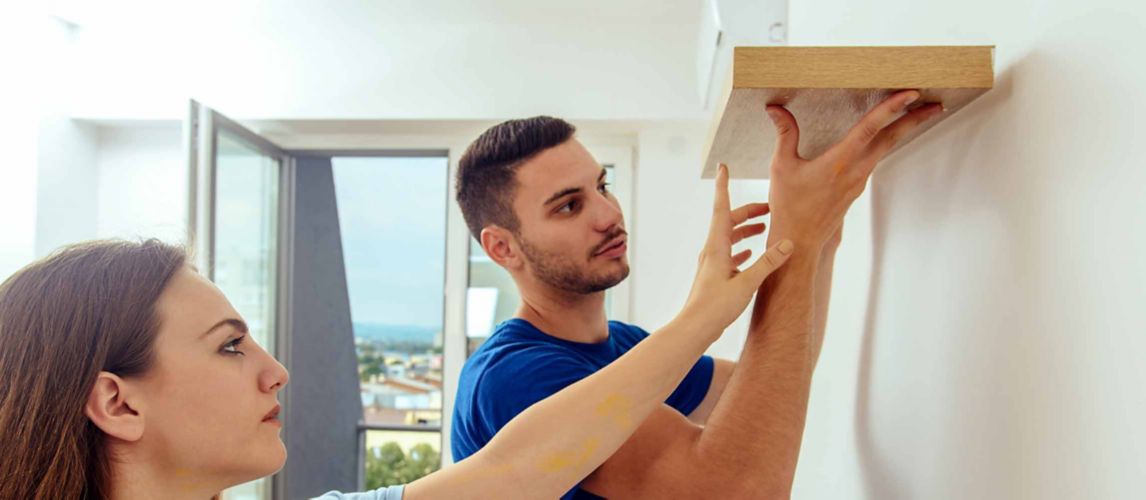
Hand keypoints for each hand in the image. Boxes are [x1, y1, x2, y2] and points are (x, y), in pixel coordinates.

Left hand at [680, 164, 793, 335]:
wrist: (695, 328)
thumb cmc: (716, 307)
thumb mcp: (747, 283)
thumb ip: (768, 262)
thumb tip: (788, 242)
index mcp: (716, 246)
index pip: (721, 208)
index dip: (723, 186)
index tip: (723, 167)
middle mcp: (712, 250)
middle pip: (729, 221)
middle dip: (749, 211)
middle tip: (770, 207)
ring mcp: (712, 263)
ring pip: (729, 237)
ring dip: (746, 229)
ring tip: (766, 227)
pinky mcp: (715, 276)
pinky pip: (729, 254)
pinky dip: (741, 248)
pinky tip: (750, 254)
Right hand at [765, 90, 942, 247]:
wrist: (800, 240)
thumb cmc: (789, 206)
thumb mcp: (782, 166)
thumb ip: (785, 134)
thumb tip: (775, 109)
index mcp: (839, 162)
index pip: (870, 127)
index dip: (891, 108)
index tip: (910, 94)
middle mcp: (856, 170)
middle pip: (891, 138)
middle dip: (914, 119)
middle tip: (934, 104)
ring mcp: (860, 181)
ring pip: (885, 149)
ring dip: (901, 131)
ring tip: (913, 116)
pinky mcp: (857, 188)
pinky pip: (875, 160)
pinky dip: (884, 144)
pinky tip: (881, 139)